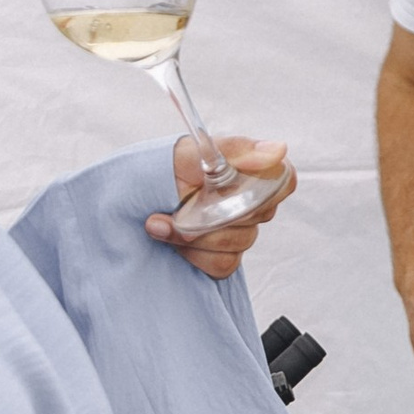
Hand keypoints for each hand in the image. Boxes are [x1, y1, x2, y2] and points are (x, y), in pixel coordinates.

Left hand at [145, 135, 291, 274]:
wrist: (128, 201)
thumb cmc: (161, 170)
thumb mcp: (188, 153)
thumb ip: (234, 149)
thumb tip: (279, 149)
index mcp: (250, 168)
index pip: (284, 179)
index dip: (262, 189)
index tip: (227, 188)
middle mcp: (250, 199)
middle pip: (257, 215)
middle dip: (212, 212)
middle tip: (178, 206)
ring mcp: (239, 230)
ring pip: (238, 242)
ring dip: (194, 234)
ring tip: (161, 221)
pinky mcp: (224, 256)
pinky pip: (224, 264)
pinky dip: (194, 255)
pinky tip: (171, 241)